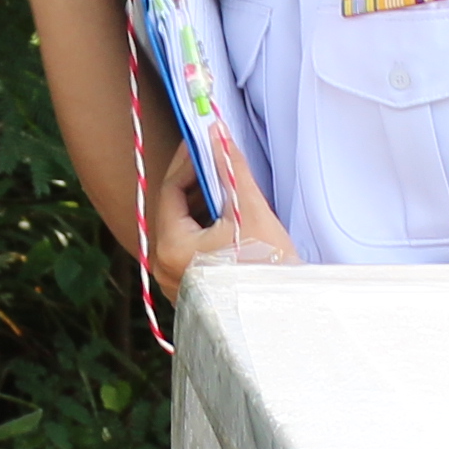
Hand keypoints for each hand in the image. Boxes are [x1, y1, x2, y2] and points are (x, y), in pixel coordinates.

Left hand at [143, 141, 295, 290]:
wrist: (285, 314)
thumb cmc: (267, 267)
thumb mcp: (249, 210)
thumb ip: (230, 168)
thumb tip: (218, 134)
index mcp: (171, 246)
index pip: (170, 190)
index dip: (188, 162)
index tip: (205, 144)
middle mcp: (163, 266)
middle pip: (173, 211)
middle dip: (195, 183)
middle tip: (214, 160)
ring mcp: (174, 282)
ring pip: (181, 230)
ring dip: (200, 206)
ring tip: (224, 187)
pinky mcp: (190, 290)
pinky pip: (188, 250)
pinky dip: (203, 229)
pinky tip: (224, 218)